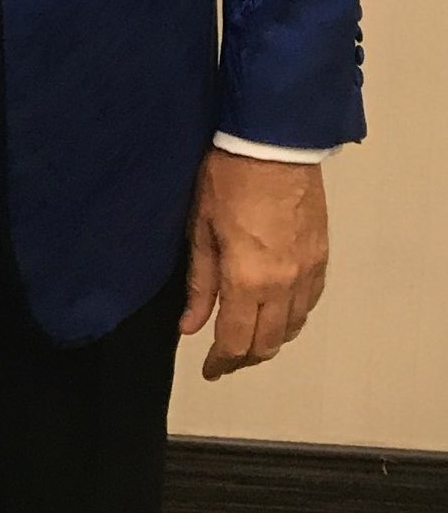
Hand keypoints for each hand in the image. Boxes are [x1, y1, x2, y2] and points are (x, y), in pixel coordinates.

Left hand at [181, 150, 328, 380]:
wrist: (274, 142)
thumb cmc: (227, 178)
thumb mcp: (200, 231)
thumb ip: (200, 284)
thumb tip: (190, 327)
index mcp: (249, 280)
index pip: (237, 340)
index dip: (221, 362)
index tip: (209, 370)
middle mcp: (285, 284)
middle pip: (269, 342)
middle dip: (245, 358)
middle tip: (224, 360)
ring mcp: (308, 271)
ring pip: (293, 326)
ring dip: (270, 340)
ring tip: (247, 338)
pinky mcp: (322, 256)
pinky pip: (310, 302)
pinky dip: (292, 317)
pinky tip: (276, 312)